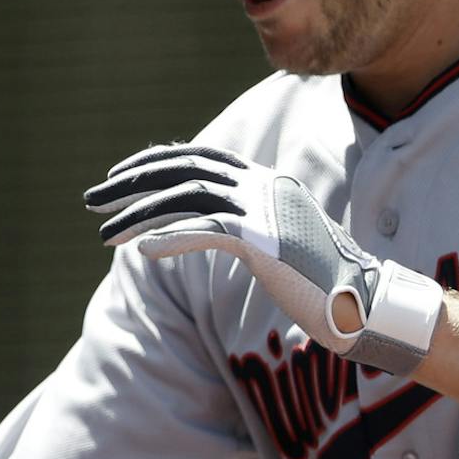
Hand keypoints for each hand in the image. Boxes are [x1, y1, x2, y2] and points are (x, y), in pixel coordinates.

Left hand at [84, 143, 444, 375]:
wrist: (367, 301)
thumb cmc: (323, 280)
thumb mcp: (278, 244)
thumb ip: (245, 228)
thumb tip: (211, 228)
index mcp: (265, 182)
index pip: (199, 157)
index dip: (154, 162)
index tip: (118, 176)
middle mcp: (263, 186)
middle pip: (184, 170)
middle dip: (131, 184)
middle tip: (92, 200)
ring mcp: (266, 210)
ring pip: (187, 198)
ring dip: (139, 215)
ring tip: (104, 235)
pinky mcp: (267, 241)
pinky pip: (207, 231)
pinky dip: (171, 238)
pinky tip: (142, 252)